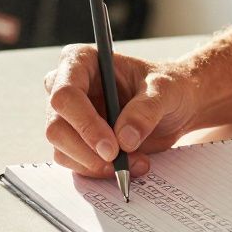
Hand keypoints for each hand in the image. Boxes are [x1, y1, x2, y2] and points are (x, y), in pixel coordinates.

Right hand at [43, 44, 199, 177]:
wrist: (175, 106)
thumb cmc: (168, 86)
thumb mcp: (165, 90)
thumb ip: (146, 109)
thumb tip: (124, 139)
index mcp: (82, 61)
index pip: (65, 95)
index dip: (84, 123)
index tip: (111, 147)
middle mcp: (67, 87)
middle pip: (56, 127)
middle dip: (87, 151)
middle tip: (120, 163)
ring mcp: (69, 116)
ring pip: (62, 150)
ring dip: (97, 164)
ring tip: (136, 161)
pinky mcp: (76, 140)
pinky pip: (75, 163)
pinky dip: (100, 170)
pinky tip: (129, 164)